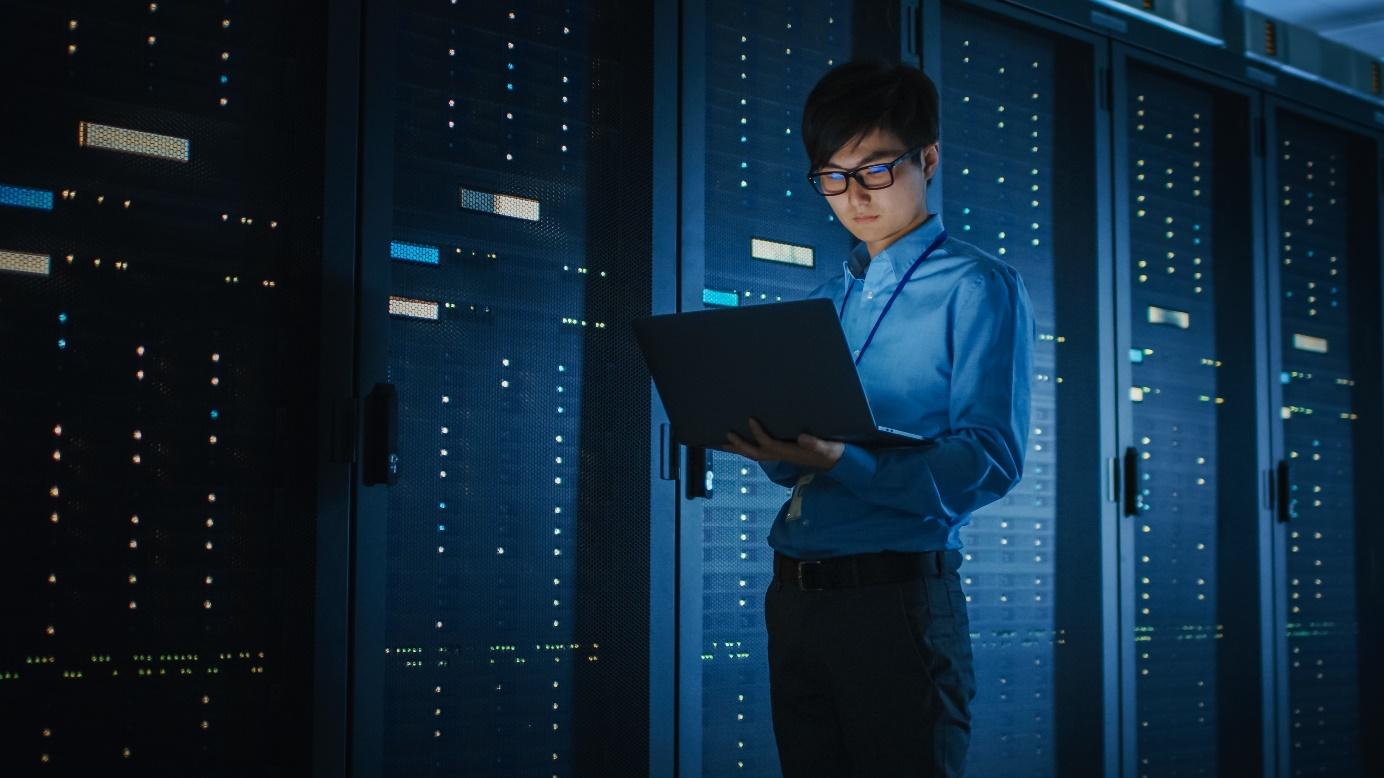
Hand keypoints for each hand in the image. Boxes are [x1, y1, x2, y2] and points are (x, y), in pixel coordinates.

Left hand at [724, 417, 844, 469]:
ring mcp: (780, 456)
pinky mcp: (782, 453)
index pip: (769, 444)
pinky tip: (741, 441)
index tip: (750, 419)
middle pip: (755, 454)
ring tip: (724, 441)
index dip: (758, 433)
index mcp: (790, 452)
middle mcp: (781, 456)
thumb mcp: (828, 447)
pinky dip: (748, 447)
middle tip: (725, 435)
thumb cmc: (832, 451)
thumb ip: (816, 444)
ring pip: (755, 454)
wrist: (836, 460)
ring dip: (740, 448)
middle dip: (739, 446)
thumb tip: (803, 438)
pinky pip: (760, 452)